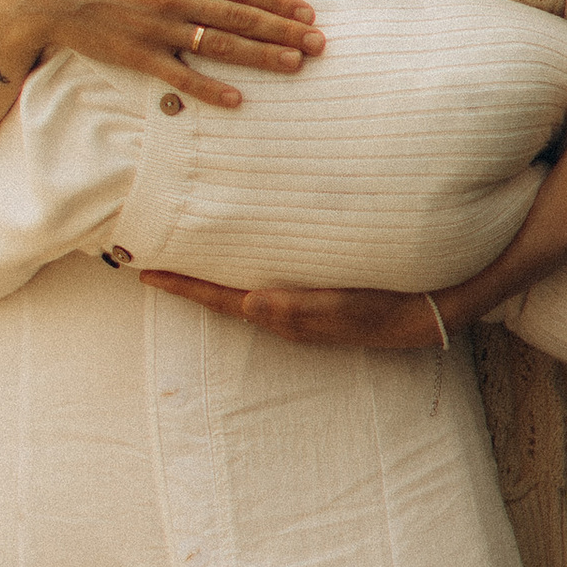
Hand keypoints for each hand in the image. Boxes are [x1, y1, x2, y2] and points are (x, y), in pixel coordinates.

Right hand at [0, 0, 324, 107]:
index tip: (306, 11)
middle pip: (238, 16)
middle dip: (282, 30)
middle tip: (319, 43)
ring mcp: (154, 29)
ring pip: (218, 44)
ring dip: (260, 56)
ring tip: (295, 64)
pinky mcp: (136, 55)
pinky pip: (180, 76)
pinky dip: (208, 88)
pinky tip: (236, 98)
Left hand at [140, 274, 456, 350]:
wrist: (420, 314)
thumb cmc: (382, 309)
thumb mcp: (341, 307)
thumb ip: (296, 307)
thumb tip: (247, 303)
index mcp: (280, 315)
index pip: (219, 300)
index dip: (182, 287)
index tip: (145, 272)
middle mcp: (278, 313)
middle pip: (219, 295)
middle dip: (186, 279)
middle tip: (150, 256)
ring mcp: (292, 306)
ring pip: (237, 289)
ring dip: (210, 274)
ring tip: (183, 251)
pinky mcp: (307, 294)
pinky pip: (262, 281)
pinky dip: (240, 270)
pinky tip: (238, 253)